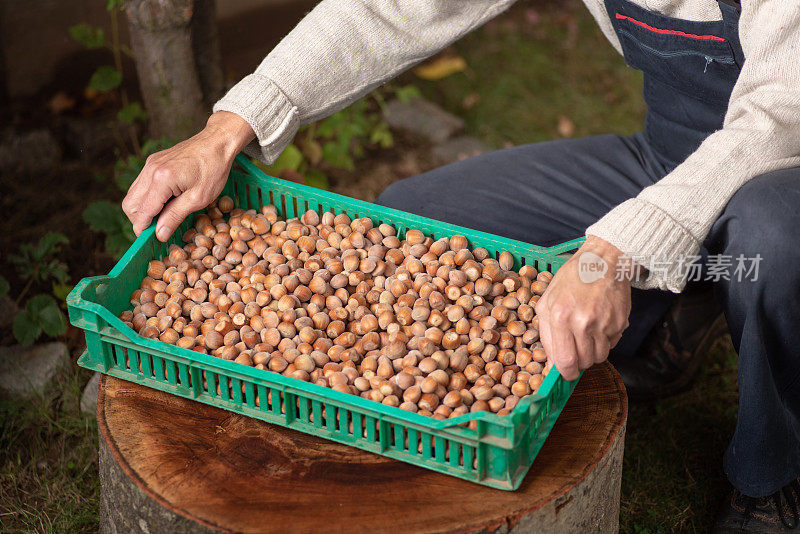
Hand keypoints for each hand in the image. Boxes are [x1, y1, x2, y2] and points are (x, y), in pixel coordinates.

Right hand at [122, 111, 254, 241]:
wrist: (218, 141)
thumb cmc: (213, 169)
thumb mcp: (198, 198)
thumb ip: (175, 216)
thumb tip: (159, 234)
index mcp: (161, 180)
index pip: (142, 212)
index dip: (143, 230)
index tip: (151, 241)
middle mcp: (150, 170)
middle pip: (130, 205)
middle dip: (140, 220)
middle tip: (159, 228)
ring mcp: (150, 164)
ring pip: (133, 195)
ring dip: (143, 209)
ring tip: (165, 215)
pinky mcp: (153, 161)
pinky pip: (141, 184)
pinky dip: (148, 197)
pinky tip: (166, 201)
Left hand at [534, 236, 635, 379]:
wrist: (602, 262)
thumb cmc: (571, 281)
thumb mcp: (547, 301)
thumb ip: (546, 334)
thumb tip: (553, 363)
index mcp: (560, 316)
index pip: (564, 361)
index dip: (565, 373)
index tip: (566, 374)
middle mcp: (583, 322)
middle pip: (584, 362)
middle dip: (579, 362)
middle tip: (577, 351)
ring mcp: (604, 323)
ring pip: (600, 357)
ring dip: (593, 352)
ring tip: (587, 334)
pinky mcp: (620, 323)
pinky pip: (612, 344)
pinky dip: (605, 341)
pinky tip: (599, 324)